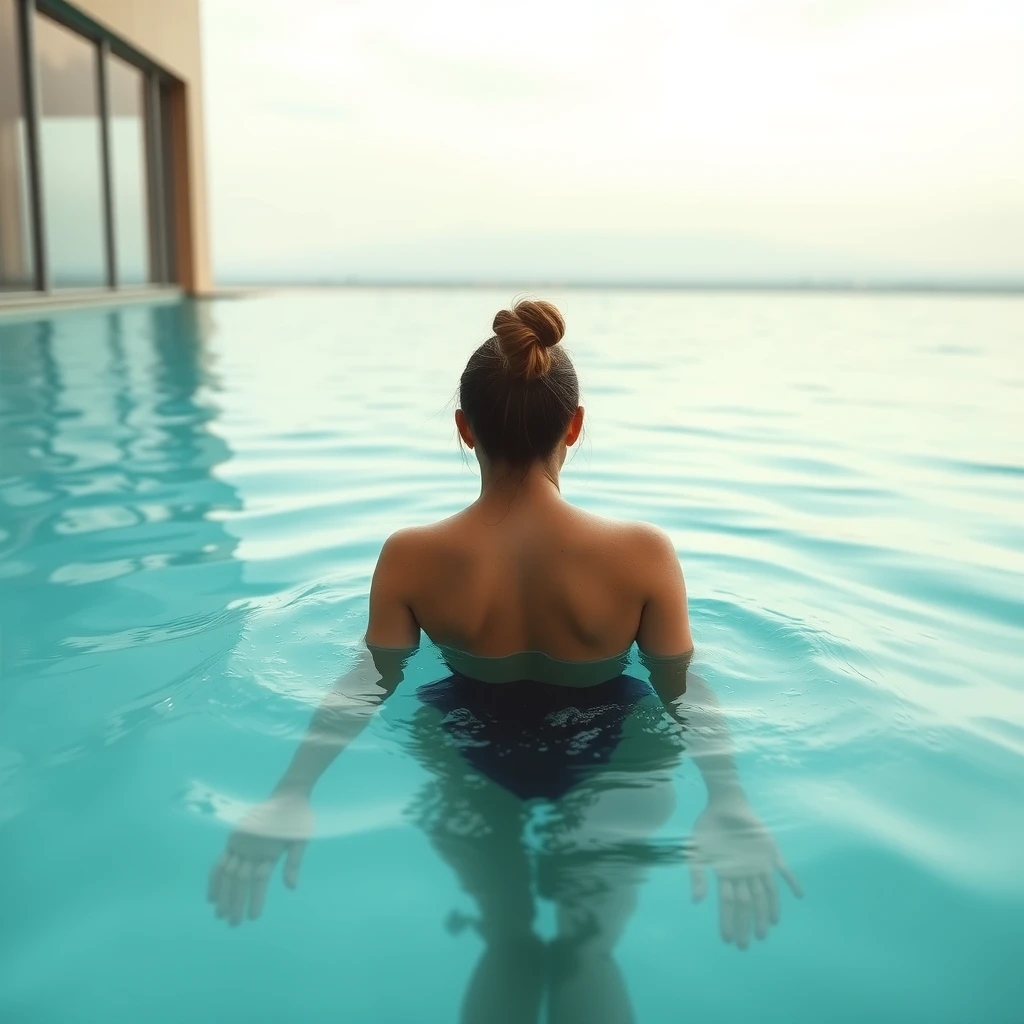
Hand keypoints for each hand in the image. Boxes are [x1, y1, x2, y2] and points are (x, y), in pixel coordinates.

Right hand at [207, 790, 313, 925]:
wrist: (287, 796)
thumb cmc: (297, 820)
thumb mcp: (301, 838)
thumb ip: (294, 862)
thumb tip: (291, 888)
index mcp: (269, 847)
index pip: (260, 878)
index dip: (256, 898)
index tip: (253, 917)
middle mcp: (251, 846)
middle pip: (240, 879)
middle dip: (236, 902)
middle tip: (234, 924)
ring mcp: (240, 842)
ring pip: (227, 873)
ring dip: (222, 895)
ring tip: (220, 915)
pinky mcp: (234, 838)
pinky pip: (220, 861)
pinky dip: (214, 879)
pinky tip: (211, 896)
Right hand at [688, 798, 801, 949]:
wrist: (724, 803)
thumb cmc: (708, 827)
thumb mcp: (696, 850)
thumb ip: (697, 875)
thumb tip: (697, 901)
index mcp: (726, 875)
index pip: (728, 904)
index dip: (728, 922)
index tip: (727, 941)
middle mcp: (745, 873)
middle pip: (747, 903)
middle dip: (747, 924)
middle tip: (746, 945)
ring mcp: (759, 864)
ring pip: (765, 893)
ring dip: (768, 910)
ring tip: (769, 929)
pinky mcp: (771, 852)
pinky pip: (784, 870)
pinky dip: (792, 881)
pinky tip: (799, 896)